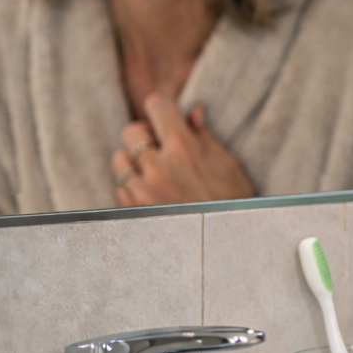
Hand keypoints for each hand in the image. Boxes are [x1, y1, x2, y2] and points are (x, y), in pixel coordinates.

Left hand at [111, 93, 256, 205]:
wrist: (224, 247)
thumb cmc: (233, 204)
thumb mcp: (228, 166)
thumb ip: (205, 137)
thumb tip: (192, 112)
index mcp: (185, 149)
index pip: (158, 105)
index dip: (162, 107)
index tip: (166, 114)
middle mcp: (158, 167)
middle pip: (131, 130)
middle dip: (145, 135)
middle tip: (162, 147)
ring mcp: (141, 190)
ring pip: (119, 159)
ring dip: (135, 162)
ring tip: (157, 174)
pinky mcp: (131, 210)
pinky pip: (120, 187)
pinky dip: (132, 186)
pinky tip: (154, 195)